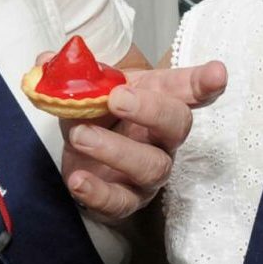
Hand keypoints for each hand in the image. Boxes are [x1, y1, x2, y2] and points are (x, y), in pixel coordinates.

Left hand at [56, 59, 226, 220]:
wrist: (83, 158)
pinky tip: (77, 179)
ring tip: (80, 134)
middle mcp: (163, 139)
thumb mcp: (87, 89)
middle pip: (177, 125)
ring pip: (151, 166)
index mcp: (159, 102)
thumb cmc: (98, 117)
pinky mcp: (125, 200)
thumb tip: (46, 61)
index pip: (189, 91)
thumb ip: (73, 73)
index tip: (217, 73)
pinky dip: (98, 192)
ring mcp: (148, 173)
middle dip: (150, 110)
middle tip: (117, 98)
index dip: (204, 83)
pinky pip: (119, 202)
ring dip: (115, 149)